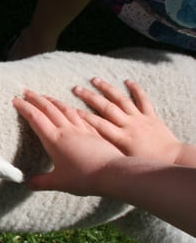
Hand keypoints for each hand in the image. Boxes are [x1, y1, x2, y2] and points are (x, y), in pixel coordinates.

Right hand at [13, 90, 123, 194]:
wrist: (114, 173)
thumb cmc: (85, 178)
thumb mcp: (59, 182)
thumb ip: (42, 182)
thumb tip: (27, 184)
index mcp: (54, 140)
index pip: (35, 118)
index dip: (24, 107)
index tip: (15, 99)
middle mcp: (66, 130)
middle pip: (49, 109)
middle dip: (36, 99)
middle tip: (26, 91)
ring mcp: (82, 129)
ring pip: (65, 109)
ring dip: (53, 101)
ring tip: (45, 96)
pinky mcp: (95, 132)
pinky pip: (82, 116)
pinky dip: (73, 110)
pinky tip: (73, 108)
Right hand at [71, 78, 186, 164]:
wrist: (172, 159)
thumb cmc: (146, 163)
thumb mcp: (124, 161)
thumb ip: (107, 152)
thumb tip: (90, 148)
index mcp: (121, 138)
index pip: (99, 124)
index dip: (84, 116)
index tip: (70, 109)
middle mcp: (129, 125)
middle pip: (106, 108)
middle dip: (90, 97)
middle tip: (76, 88)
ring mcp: (140, 118)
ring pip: (121, 100)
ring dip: (107, 88)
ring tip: (94, 79)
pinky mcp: (151, 116)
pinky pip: (143, 100)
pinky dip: (136, 89)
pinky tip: (127, 81)